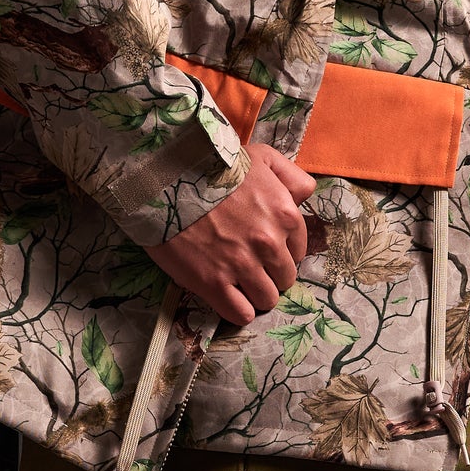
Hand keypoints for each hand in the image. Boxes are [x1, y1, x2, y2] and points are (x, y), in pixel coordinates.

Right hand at [150, 142, 316, 324]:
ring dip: (255, 294)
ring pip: (266, 299)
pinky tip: (228, 296)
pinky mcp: (213, 284)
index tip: (263, 248)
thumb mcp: (262, 156)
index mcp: (285, 215)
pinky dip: (239, 310)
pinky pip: (241, 314)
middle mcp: (269, 243)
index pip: (298, 251)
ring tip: (237, 281)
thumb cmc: (213, 166)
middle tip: (248, 264)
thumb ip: (291, 177)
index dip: (281, 251)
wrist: (165, 179)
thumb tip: (305, 197)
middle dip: (269, 274)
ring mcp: (242, 265)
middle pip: (284, 279)